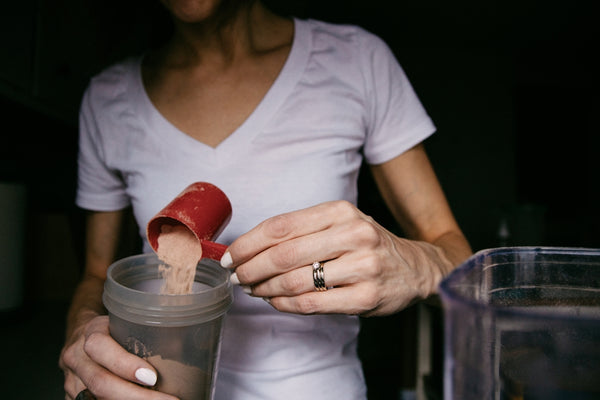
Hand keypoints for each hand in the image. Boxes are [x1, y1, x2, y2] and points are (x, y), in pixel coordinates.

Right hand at [59, 315, 175, 399]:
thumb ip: (146, 332)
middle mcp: (77, 358)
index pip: (101, 349)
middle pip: (101, 382)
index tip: (153, 377)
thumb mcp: (125, 321)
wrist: (82, 334)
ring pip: (98, 399)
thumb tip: (186, 344)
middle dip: (136, 397)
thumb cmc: (112, 327)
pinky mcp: (74, 396)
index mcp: (90, 333)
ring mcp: (73, 381)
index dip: (126, 366)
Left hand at [221, 200, 452, 316]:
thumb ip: (300, 231)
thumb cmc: (366, 244)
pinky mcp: (366, 297)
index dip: (248, 243)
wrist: (414, 268)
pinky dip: (286, 305)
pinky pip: (313, 303)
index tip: (230, 256)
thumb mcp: (339, 223)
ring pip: (295, 281)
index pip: (280, 226)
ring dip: (265, 289)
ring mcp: (363, 266)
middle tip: (236, 277)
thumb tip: (249, 248)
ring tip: (253, 290)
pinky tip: (276, 302)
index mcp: (340, 211)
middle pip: (283, 254)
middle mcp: (353, 233)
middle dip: (250, 269)